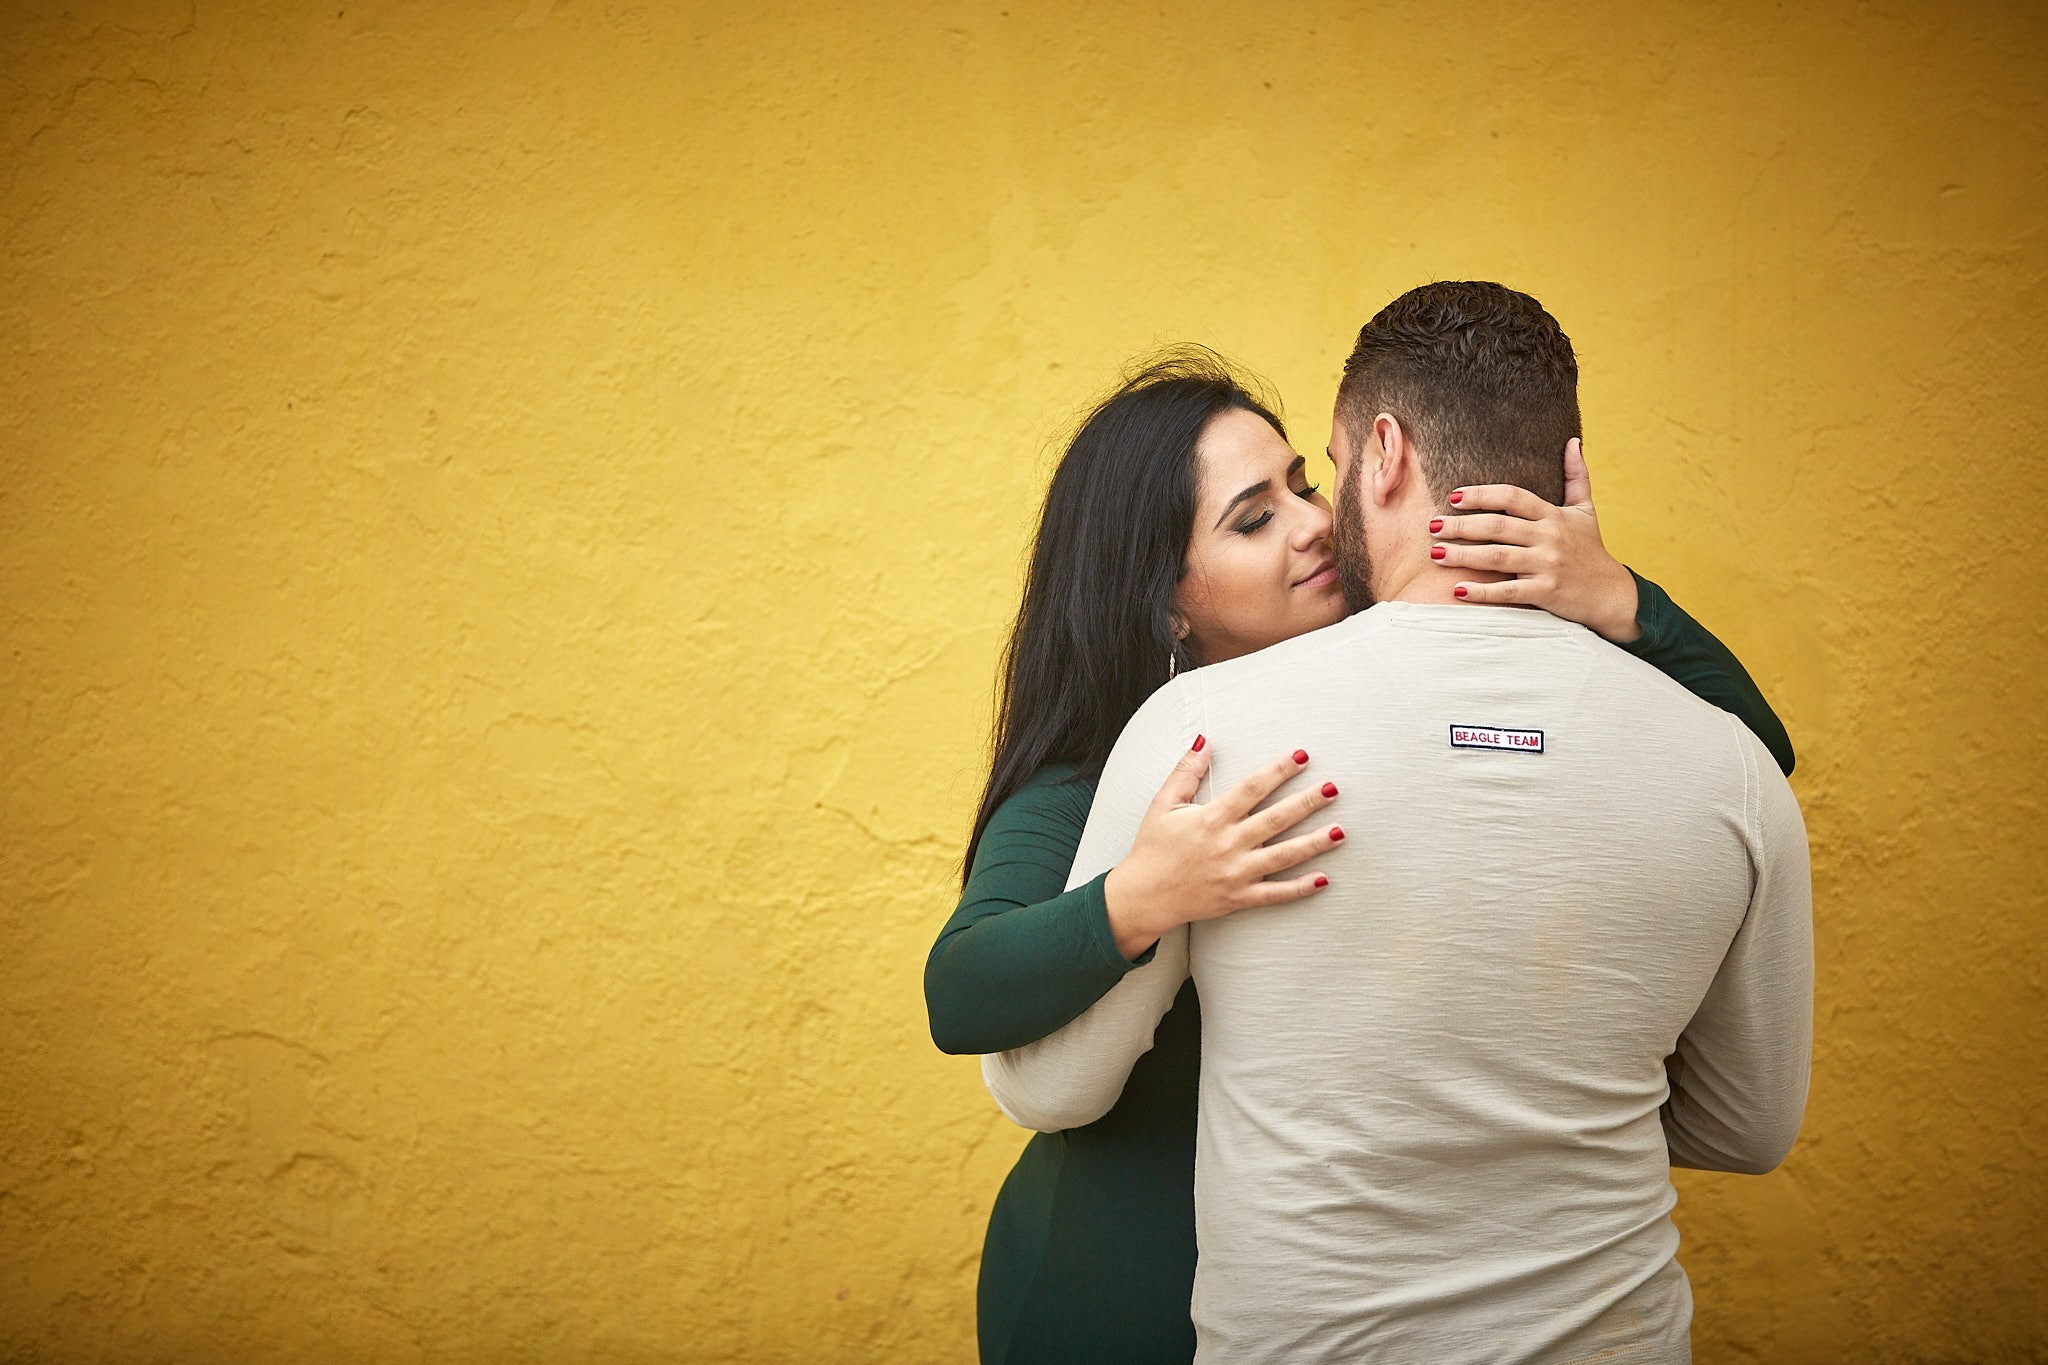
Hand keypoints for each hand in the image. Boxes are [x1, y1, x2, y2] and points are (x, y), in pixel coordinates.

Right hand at [1102, 740, 1340, 959]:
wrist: (1143, 895)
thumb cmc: (1152, 848)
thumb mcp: (1163, 804)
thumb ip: (1185, 771)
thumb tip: (1204, 740)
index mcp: (1211, 818)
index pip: (1253, 788)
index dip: (1279, 770)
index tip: (1302, 756)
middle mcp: (1228, 845)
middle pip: (1276, 819)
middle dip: (1307, 803)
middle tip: (1333, 789)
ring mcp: (1236, 874)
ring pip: (1283, 857)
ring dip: (1314, 843)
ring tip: (1340, 832)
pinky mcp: (1239, 898)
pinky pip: (1275, 894)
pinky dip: (1300, 888)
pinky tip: (1324, 879)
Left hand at [1430, 437, 1641, 642]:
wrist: (1611, 594)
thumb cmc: (1591, 549)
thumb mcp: (1585, 510)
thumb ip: (1577, 476)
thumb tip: (1573, 441)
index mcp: (1553, 515)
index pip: (1513, 497)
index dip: (1482, 495)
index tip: (1454, 496)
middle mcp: (1549, 537)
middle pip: (1498, 527)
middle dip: (1461, 526)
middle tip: (1432, 525)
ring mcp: (1547, 565)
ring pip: (1497, 557)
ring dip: (1463, 555)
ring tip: (1435, 554)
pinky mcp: (1545, 593)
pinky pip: (1508, 592)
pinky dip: (1482, 592)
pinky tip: (1457, 590)